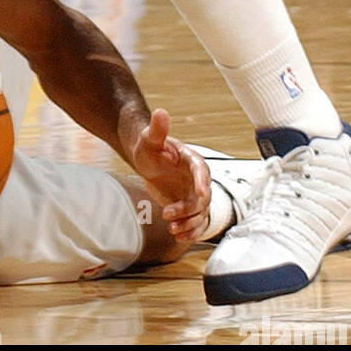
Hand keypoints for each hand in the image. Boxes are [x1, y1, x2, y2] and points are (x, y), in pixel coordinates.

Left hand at [131, 108, 210, 243]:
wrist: (148, 161)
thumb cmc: (150, 148)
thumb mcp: (150, 139)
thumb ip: (157, 129)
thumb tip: (161, 112)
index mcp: (192, 160)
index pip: (201, 171)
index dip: (202, 182)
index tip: (201, 194)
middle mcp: (198, 179)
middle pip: (202, 198)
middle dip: (188, 209)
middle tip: (168, 214)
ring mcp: (195, 194)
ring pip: (200, 214)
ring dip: (189, 224)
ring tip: (172, 230)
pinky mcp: (190, 207)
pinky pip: (195, 223)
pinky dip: (190, 232)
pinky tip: (178, 237)